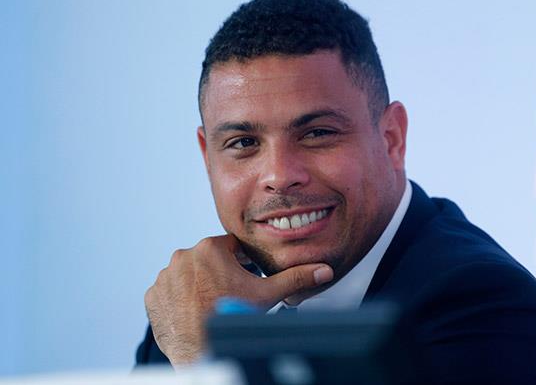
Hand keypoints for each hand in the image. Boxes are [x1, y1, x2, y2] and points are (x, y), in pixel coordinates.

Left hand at [144, 234, 333, 366]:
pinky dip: (180, 297)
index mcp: (210, 248)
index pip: (231, 247)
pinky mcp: (153, 295)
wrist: (203, 348)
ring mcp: (165, 276)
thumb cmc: (233, 318)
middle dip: (220, 272)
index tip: (244, 277)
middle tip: (230, 293)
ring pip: (188, 273)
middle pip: (209, 259)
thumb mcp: (268, 295)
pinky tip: (194, 310)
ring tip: (211, 302)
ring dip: (199, 283)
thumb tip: (322, 270)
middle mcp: (183, 257)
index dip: (242, 262)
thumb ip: (296, 278)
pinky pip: (169, 290)